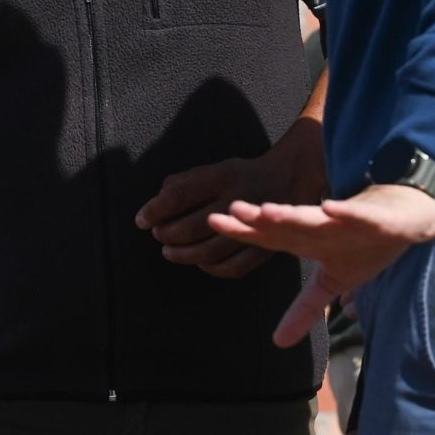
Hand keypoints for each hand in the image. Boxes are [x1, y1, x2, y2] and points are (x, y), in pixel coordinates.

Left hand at [136, 119, 326, 279]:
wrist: (292, 176)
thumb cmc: (242, 174)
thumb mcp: (214, 166)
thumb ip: (184, 182)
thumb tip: (156, 205)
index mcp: (223, 175)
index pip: (178, 195)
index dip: (155, 210)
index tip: (142, 220)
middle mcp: (238, 200)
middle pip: (191, 226)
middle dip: (167, 234)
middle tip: (158, 235)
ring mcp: (255, 226)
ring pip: (210, 250)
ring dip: (183, 255)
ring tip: (169, 252)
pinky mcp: (267, 246)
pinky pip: (234, 266)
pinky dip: (212, 268)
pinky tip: (200, 263)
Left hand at [209, 182, 434, 345]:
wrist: (410, 218)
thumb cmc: (364, 244)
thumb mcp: (333, 282)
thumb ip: (304, 309)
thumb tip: (278, 343)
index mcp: (308, 240)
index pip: (270, 236)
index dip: (243, 231)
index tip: (214, 222)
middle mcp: (322, 227)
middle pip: (286, 222)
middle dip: (261, 218)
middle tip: (232, 211)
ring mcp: (347, 221)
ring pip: (317, 218)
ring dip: (293, 214)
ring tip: (267, 211)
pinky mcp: (377, 219)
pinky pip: (361, 216)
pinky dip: (347, 212)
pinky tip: (329, 207)